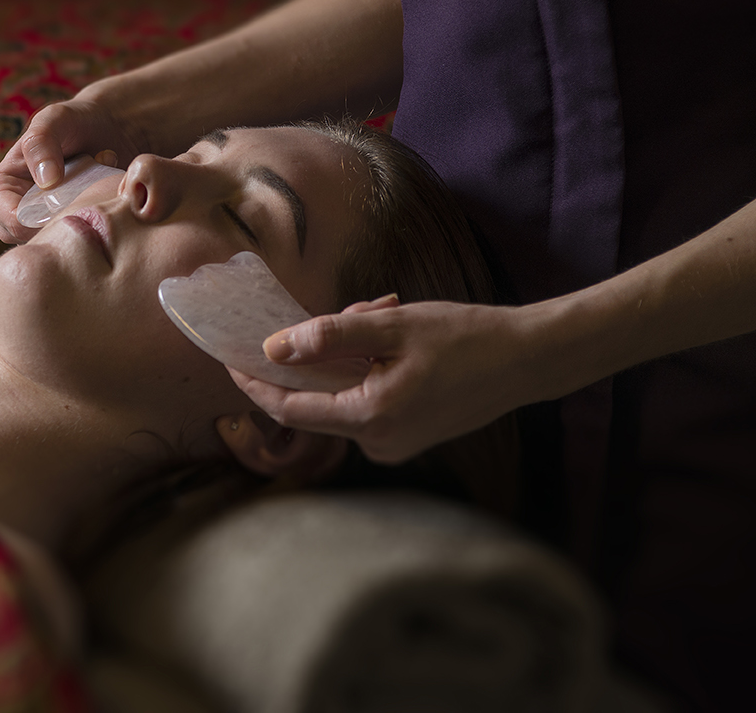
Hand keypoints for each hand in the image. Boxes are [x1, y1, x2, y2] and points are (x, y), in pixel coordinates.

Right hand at [0, 94, 146, 244]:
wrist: (106, 129)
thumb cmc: (71, 122)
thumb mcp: (53, 120)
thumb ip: (41, 144)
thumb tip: (45, 182)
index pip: (10, 220)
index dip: (41, 218)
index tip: (72, 200)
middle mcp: (15, 213)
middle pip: (32, 240)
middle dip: (66, 219)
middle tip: (91, 193)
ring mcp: (42, 225)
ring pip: (57, 244)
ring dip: (83, 219)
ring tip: (99, 188)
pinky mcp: (67, 231)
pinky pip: (79, 242)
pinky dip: (96, 223)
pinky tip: (108, 196)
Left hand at [230, 295, 546, 463]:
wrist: (528, 361)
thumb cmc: (467, 337)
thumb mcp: (394, 325)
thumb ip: (331, 336)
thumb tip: (274, 348)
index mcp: (370, 418)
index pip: (288, 408)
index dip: (252, 382)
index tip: (227, 357)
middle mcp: (378, 442)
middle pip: (314, 400)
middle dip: (313, 353)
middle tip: (346, 310)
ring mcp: (394, 445)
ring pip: (341, 394)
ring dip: (345, 354)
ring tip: (382, 313)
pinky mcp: (406, 436)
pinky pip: (364, 401)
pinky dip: (365, 367)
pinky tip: (393, 335)